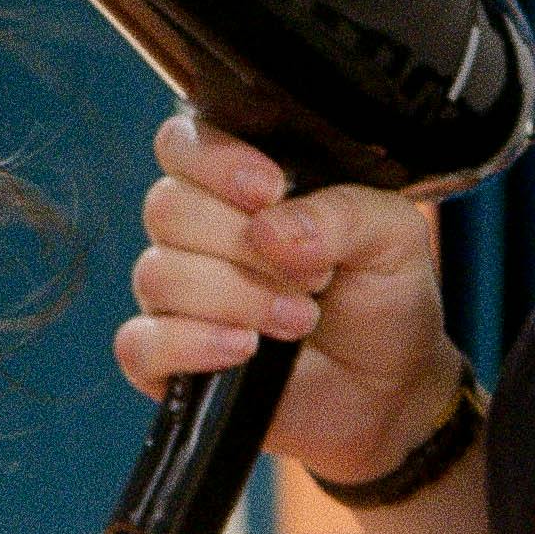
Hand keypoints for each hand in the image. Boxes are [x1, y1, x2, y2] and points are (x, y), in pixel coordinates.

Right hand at [114, 112, 461, 488]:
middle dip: (242, 244)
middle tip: (312, 276)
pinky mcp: (166, 361)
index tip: (269, 190)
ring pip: (158, 275)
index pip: (184, 144)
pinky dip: (191, 343)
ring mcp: (176, 298)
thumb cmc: (384, 299)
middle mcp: (197, 233)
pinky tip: (243, 349)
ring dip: (235, 297)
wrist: (390, 389)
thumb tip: (271, 228)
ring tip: (300, 319)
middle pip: (168, 208)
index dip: (216, 162)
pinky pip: (140, 343)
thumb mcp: (394, 238)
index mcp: (240, 185)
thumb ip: (342, 213)